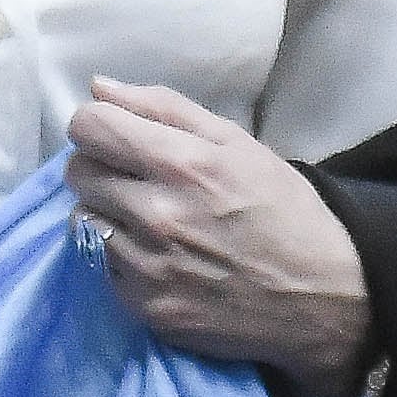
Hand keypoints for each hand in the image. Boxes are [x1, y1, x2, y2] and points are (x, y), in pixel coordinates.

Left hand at [65, 78, 372, 394]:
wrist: (319, 295)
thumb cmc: (281, 207)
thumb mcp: (236, 142)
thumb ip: (164, 108)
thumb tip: (99, 89)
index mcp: (182, 163)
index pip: (90, 127)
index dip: (98, 124)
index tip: (117, 134)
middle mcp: (156, 215)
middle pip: (78, 172)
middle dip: (101, 165)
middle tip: (137, 177)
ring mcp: (146, 266)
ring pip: (83, 219)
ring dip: (107, 212)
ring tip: (148, 217)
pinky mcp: (144, 307)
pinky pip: (101, 265)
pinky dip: (121, 255)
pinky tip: (158, 254)